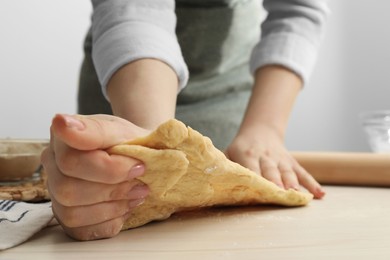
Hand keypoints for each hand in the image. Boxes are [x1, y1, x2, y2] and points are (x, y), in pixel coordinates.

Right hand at [41, 114, 150, 239]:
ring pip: (71, 214)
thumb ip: (94, 129)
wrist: (140, 157)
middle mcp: (51, 166)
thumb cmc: (127, 142)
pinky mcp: (68, 216)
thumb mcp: (120, 130)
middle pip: (68, 190)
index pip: (71, 161)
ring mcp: (56, 193)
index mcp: (61, 138)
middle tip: (140, 183)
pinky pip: (82, 231)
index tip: (139, 164)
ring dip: (112, 206)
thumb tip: (61, 122)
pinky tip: (125, 207)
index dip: (109, 169)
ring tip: (136, 194)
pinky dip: (109, 221)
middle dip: (112, 189)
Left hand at [225, 126, 324, 198]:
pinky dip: (312, 183)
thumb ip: (223, 164)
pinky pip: (302, 172)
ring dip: (294, 184)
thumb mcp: (228, 152)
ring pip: (288, 172)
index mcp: (246, 154)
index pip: (251, 168)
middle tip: (281, 196)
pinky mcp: (291, 161)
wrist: (260, 130)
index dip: (256, 179)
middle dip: (276, 183)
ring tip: (298, 196)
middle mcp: (265, 156)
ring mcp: (280, 159)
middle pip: (271, 171)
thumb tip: (212, 179)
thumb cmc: (241, 147)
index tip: (259, 191)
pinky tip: (320, 194)